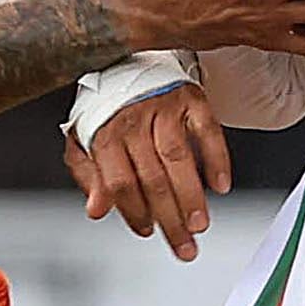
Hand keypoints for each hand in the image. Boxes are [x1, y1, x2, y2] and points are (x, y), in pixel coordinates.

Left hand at [62, 81, 232, 259]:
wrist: (128, 60)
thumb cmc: (108, 105)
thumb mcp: (84, 139)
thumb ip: (89, 176)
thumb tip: (96, 210)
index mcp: (105, 132)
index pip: (120, 183)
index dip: (133, 211)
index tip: (146, 230)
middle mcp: (134, 119)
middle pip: (152, 178)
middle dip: (170, 218)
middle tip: (184, 245)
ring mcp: (163, 107)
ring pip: (179, 158)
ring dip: (192, 196)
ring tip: (199, 224)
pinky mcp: (190, 97)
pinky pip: (208, 129)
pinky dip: (217, 159)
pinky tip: (220, 185)